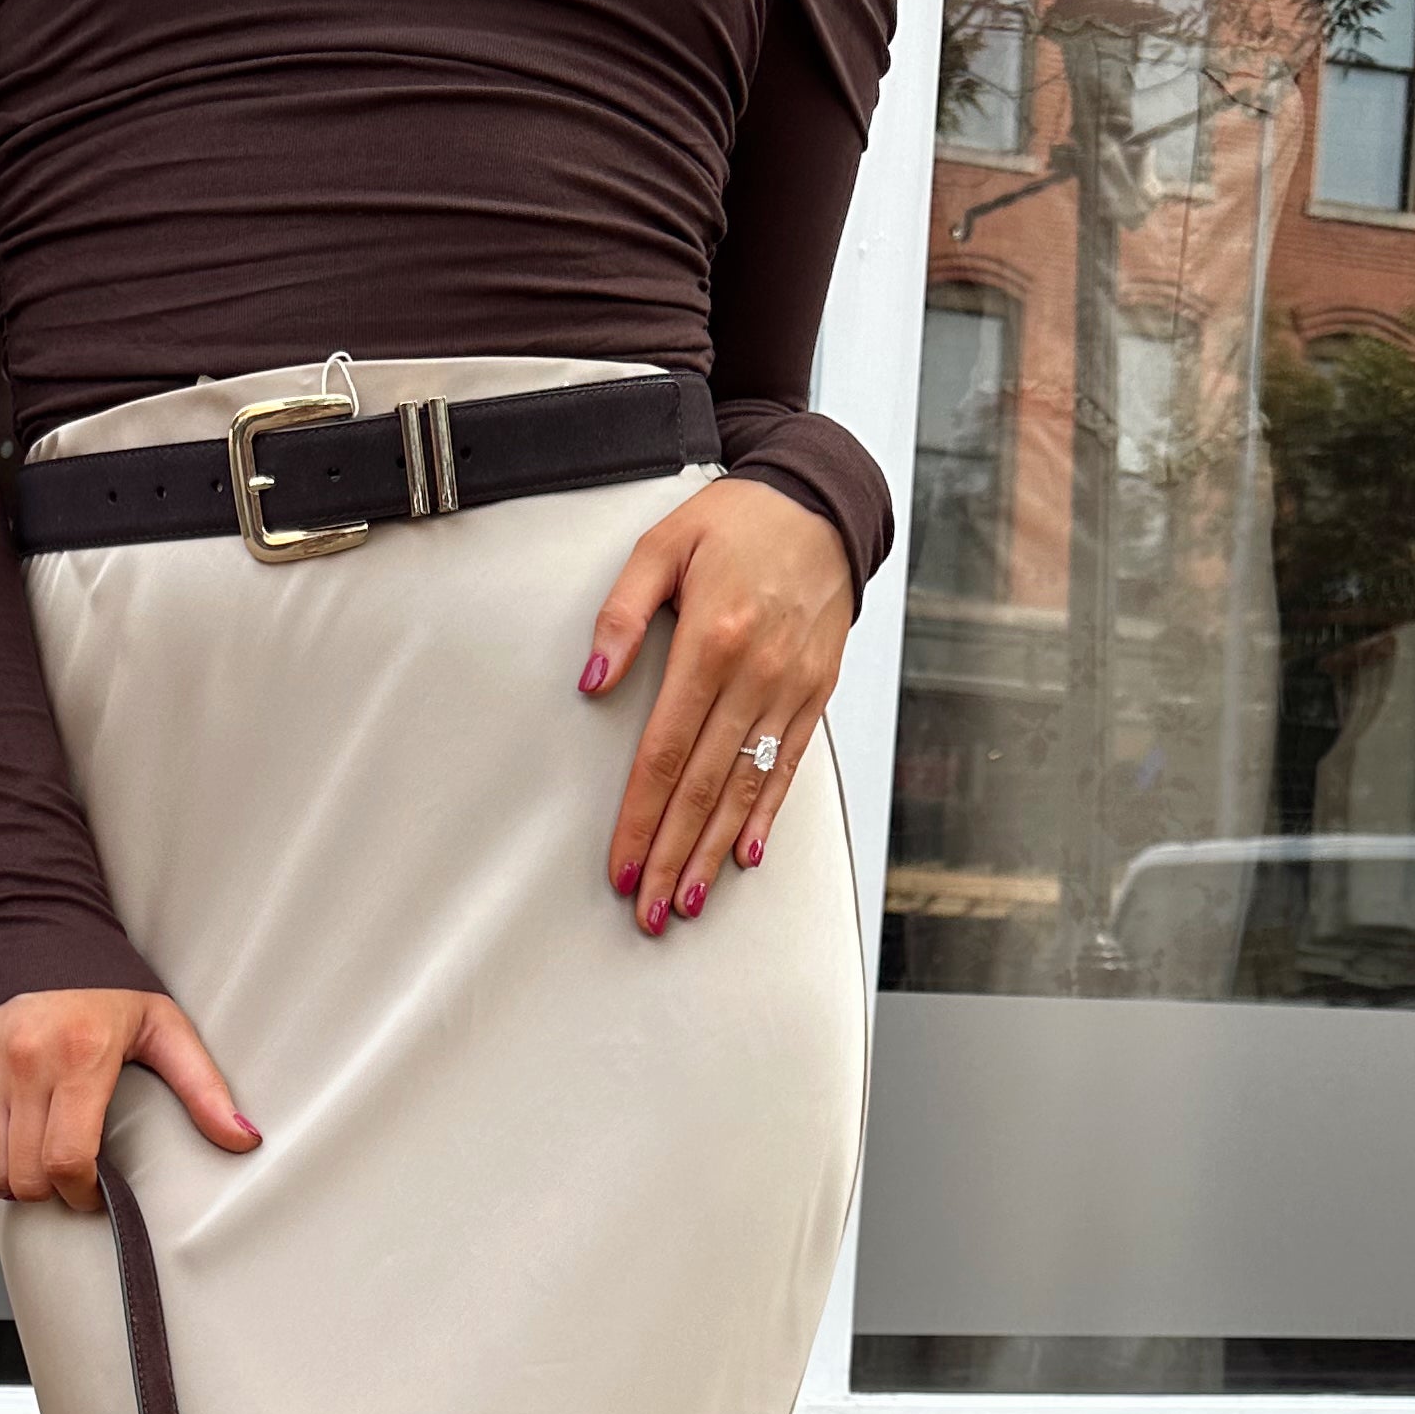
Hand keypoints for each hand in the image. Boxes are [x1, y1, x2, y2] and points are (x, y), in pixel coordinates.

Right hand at [0, 985, 258, 1208]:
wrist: (41, 927)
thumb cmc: (104, 983)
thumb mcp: (165, 1028)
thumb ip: (204, 1088)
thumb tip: (243, 1137)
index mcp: (80, 1054)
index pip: (66, 1159)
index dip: (80, 1193)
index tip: (91, 1193)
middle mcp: (24, 1057)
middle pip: (26, 1172)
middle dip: (50, 1192)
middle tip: (67, 1180)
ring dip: (13, 1188)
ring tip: (36, 1173)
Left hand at [582, 484, 856, 933]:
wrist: (822, 503)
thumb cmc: (737, 522)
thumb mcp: (663, 545)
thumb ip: (623, 613)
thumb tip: (592, 680)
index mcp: (711, 643)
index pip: (665, 753)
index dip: (641, 817)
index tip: (623, 865)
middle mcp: (755, 674)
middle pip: (702, 786)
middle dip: (673, 855)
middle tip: (649, 910)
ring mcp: (790, 689)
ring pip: (745, 787)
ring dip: (714, 851)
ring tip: (689, 900)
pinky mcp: (814, 693)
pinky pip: (787, 766)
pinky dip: (766, 814)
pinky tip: (746, 855)